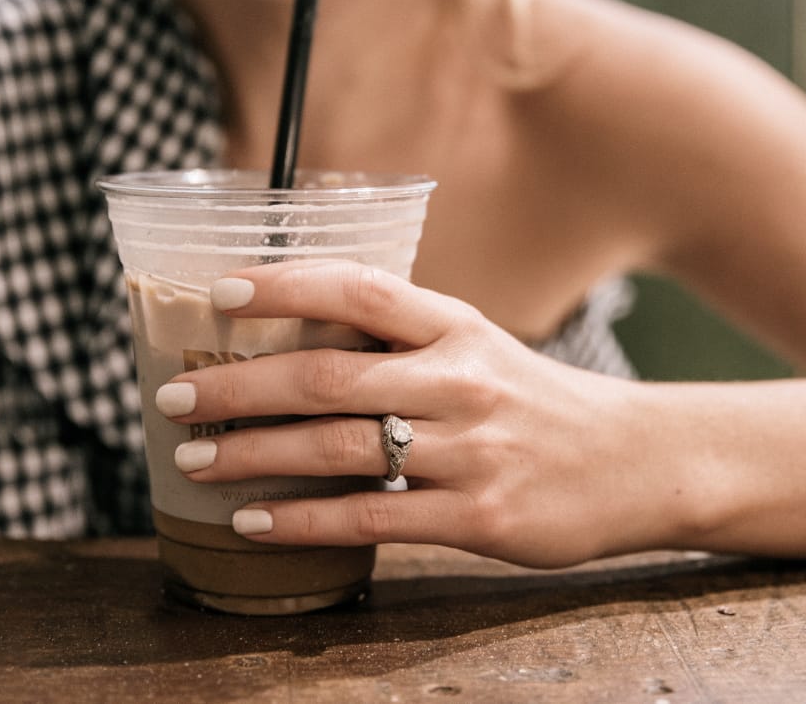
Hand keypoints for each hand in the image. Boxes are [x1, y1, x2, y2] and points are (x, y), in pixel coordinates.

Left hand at [154, 260, 674, 567]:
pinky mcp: (479, 517)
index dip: (286, 284)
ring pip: (338, 449)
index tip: (219, 291)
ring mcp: (471, 450)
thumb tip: (299, 336)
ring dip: (253, 455)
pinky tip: (254, 521)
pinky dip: (302, 520)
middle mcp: (461, 379)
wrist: (632, 460)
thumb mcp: (477, 346)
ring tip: (194, 460)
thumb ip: (400, 339)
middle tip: (173, 397)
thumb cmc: (535, 398)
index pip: (361, 289)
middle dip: (238, 387)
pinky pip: (371, 518)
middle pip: (328, 376)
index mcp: (457, 325)